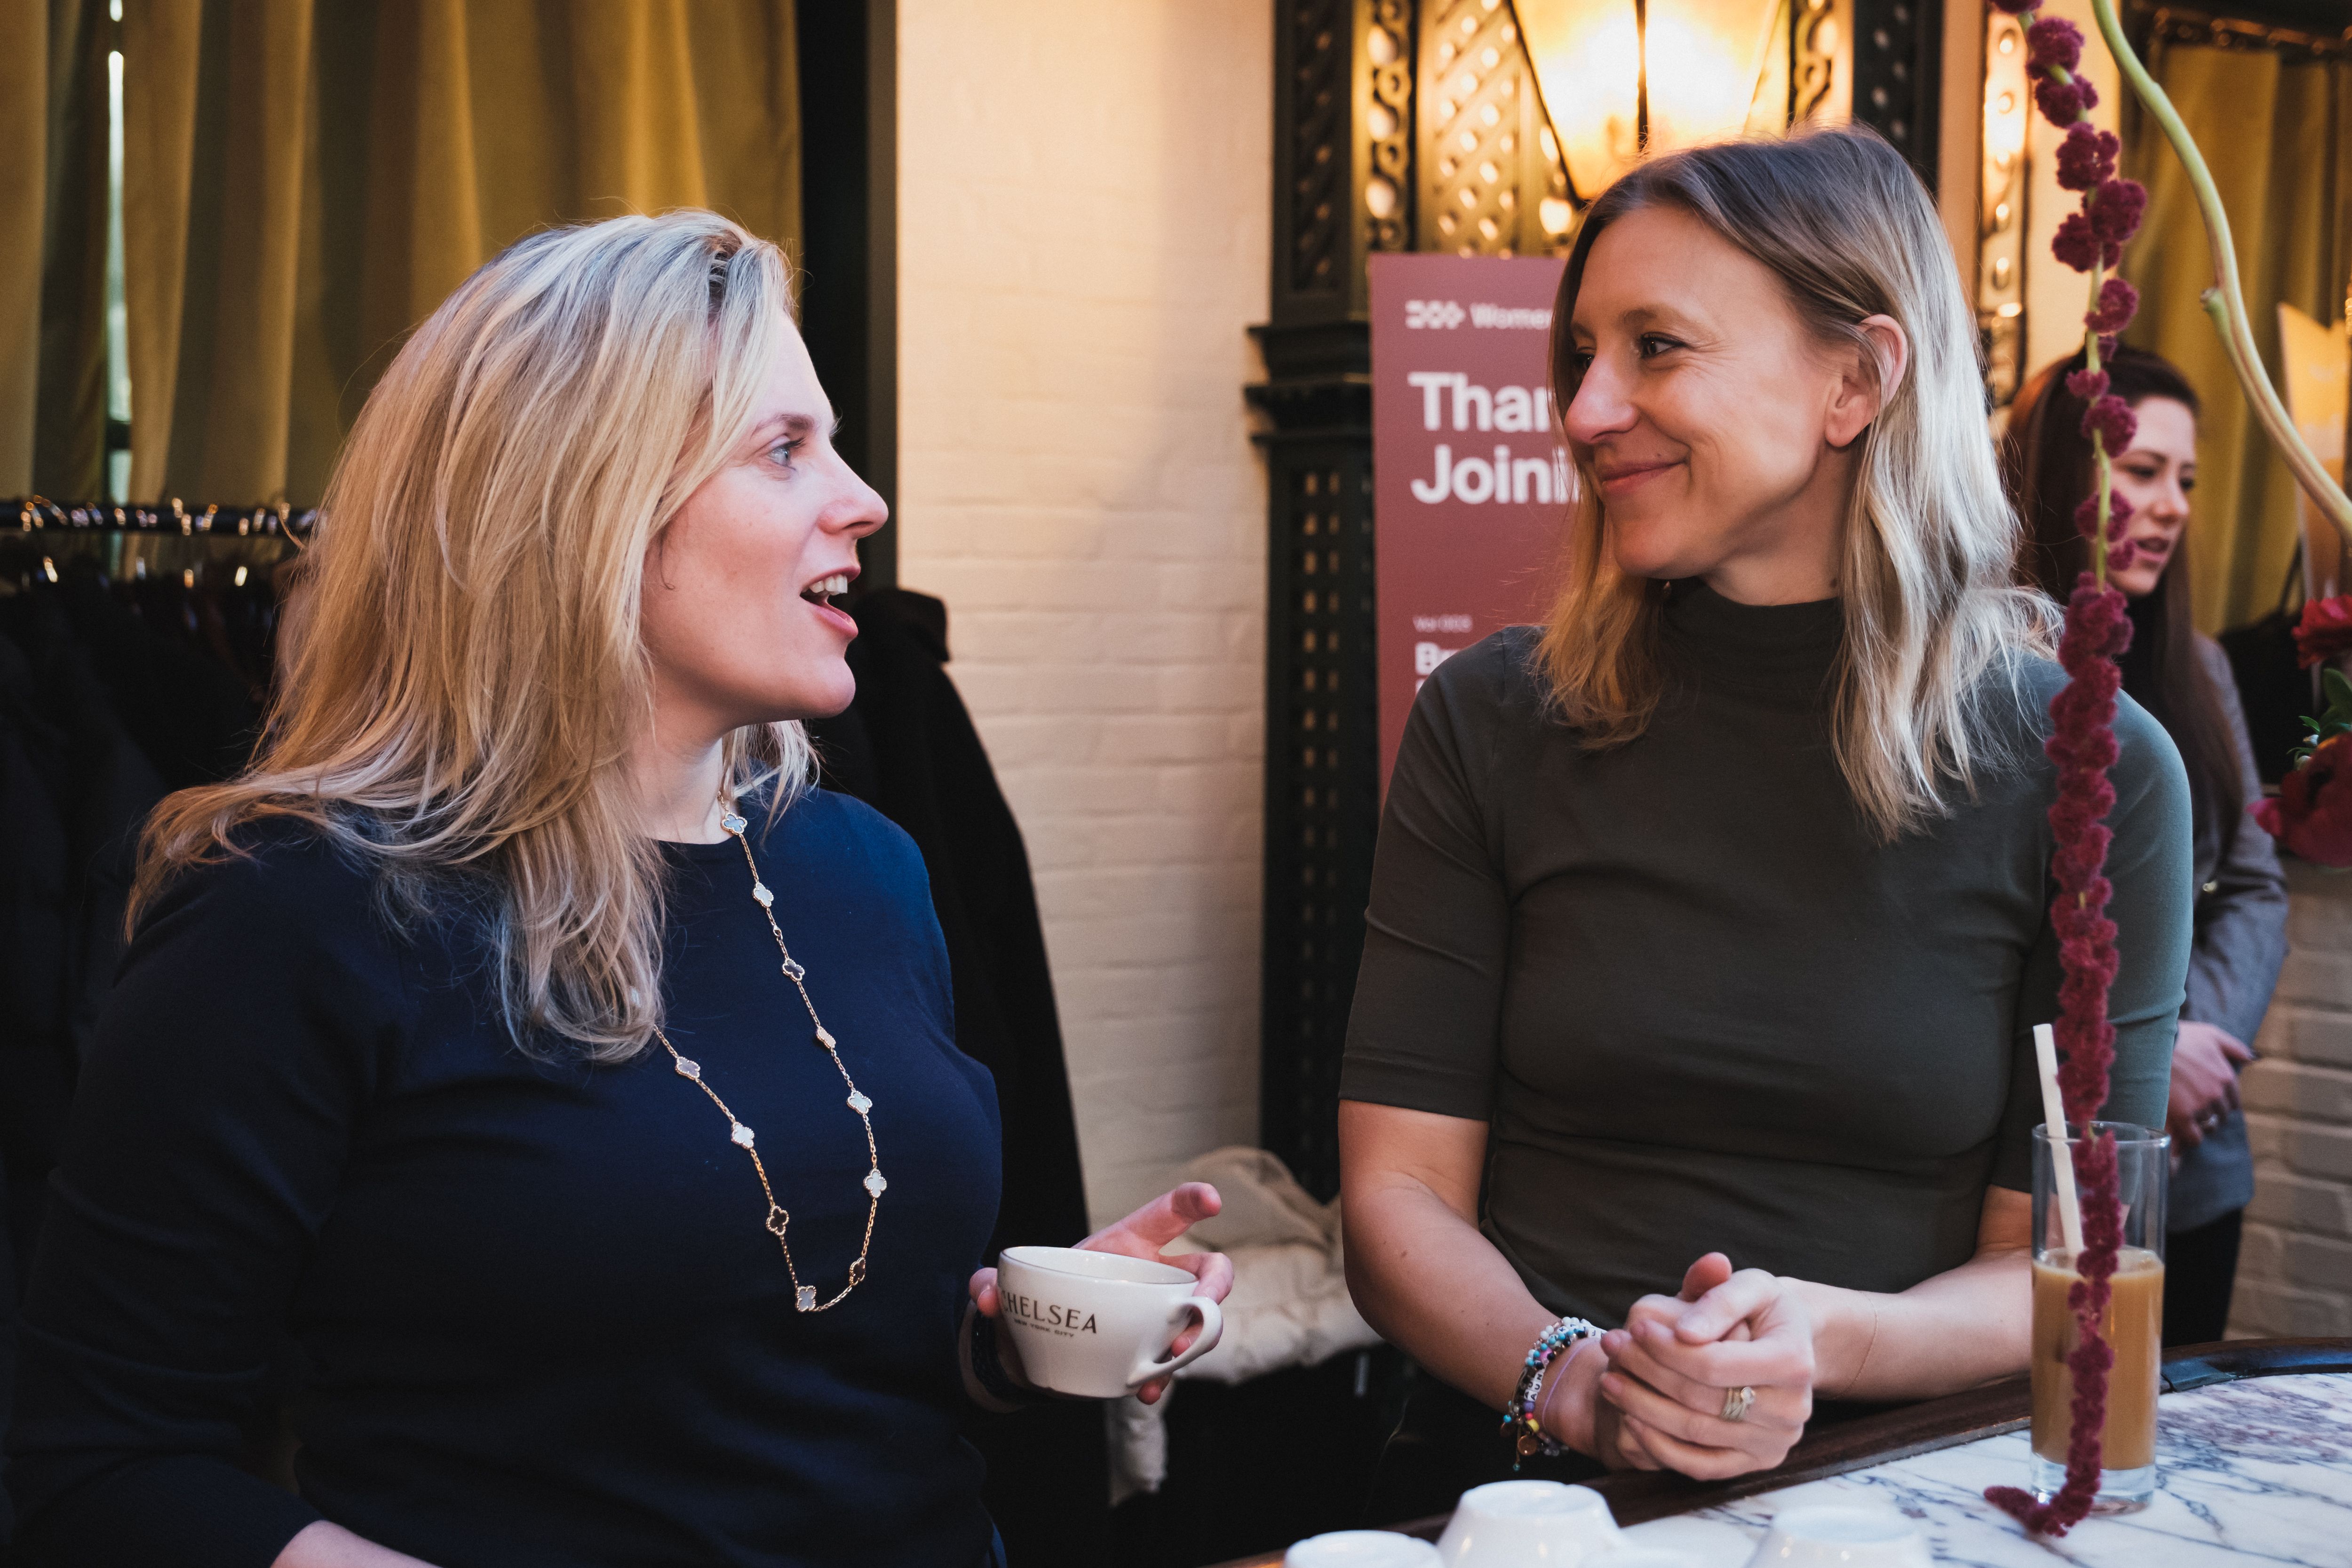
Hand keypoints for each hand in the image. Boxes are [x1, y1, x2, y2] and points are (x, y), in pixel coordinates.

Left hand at [967, 1181, 1232, 1404]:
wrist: (1030, 1351)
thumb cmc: (1033, 1301)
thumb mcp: (1010, 1287)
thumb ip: (991, 1283)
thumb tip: (984, 1295)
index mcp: (1126, 1244)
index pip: (1166, 1214)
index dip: (1192, 1201)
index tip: (1212, 1201)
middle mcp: (1151, 1278)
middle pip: (1206, 1271)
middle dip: (1215, 1285)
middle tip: (1204, 1304)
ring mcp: (1157, 1318)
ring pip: (1200, 1321)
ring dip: (1198, 1338)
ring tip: (1173, 1356)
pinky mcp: (1149, 1353)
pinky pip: (1172, 1364)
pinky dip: (1164, 1377)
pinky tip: (1147, 1389)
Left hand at [1595, 1253, 1814, 1480]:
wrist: (1788, 1343)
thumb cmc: (1763, 1309)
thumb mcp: (1751, 1286)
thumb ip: (1719, 1300)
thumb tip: (1685, 1333)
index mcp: (1793, 1362)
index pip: (1714, 1364)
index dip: (1668, 1349)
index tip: (1635, 1327)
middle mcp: (1791, 1410)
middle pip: (1701, 1400)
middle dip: (1647, 1372)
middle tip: (1610, 1346)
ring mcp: (1774, 1442)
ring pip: (1696, 1434)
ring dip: (1643, 1408)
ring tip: (1609, 1380)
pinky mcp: (1757, 1462)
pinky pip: (1703, 1466)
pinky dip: (1661, 1447)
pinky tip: (1630, 1418)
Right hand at [2167, 1021, 2251, 1149]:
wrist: (2151, 1044)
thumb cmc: (2180, 1036)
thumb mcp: (2212, 1034)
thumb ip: (2234, 1047)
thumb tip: (2251, 1058)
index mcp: (2226, 1077)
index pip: (2233, 1101)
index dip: (2222, 1101)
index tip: (2210, 1099)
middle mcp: (2217, 1093)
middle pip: (2221, 1114)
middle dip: (2212, 1111)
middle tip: (2196, 1106)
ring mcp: (2200, 1105)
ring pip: (2208, 1124)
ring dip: (2199, 1122)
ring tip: (2187, 1116)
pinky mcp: (2183, 1114)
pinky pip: (2194, 1136)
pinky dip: (2191, 1137)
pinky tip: (2185, 1132)